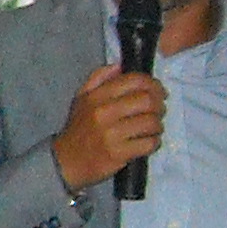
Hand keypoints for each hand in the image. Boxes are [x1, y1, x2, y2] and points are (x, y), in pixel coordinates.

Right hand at [51, 65, 165, 191]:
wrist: (67, 161)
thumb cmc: (79, 128)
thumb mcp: (81, 98)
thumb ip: (98, 78)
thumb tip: (120, 65)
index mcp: (97, 96)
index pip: (134, 81)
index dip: (153, 84)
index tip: (158, 91)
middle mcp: (104, 113)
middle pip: (147, 100)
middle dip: (159, 104)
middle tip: (158, 110)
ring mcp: (112, 134)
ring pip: (151, 122)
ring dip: (158, 124)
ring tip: (153, 127)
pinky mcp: (120, 153)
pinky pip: (149, 143)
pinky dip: (154, 141)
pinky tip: (148, 141)